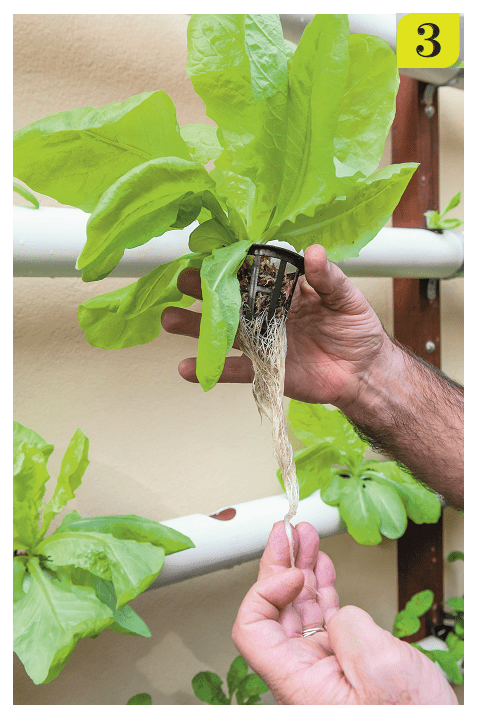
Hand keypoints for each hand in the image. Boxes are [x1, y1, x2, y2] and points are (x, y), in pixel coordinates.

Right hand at [161, 244, 390, 406]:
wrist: (364, 373)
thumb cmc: (357, 330)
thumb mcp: (347, 298)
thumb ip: (329, 278)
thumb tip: (313, 251)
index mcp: (286, 293)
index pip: (254, 275)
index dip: (234, 265)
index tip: (211, 255)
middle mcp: (269, 315)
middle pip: (232, 301)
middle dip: (206, 292)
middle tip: (181, 281)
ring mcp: (264, 343)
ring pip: (225, 334)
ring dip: (196, 328)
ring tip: (169, 319)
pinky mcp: (265, 370)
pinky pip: (235, 370)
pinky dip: (212, 369)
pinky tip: (186, 367)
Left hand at [232, 521, 457, 704]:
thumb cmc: (411, 718)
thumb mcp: (380, 669)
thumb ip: (349, 630)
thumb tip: (340, 614)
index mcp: (297, 681)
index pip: (253, 629)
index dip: (265, 593)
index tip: (291, 573)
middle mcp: (302, 671)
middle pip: (275, 609)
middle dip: (280, 565)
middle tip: (286, 533)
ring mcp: (322, 663)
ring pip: (300, 606)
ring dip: (301, 566)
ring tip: (304, 536)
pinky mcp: (344, 658)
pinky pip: (323, 614)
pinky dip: (322, 585)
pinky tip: (322, 564)